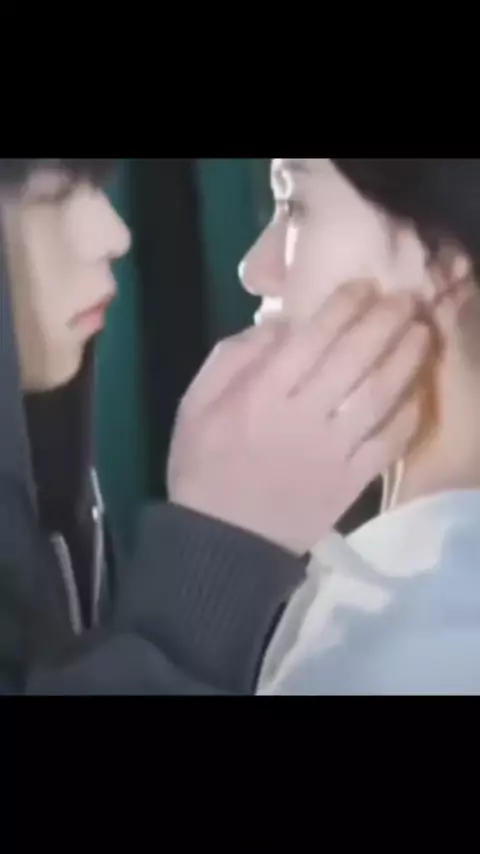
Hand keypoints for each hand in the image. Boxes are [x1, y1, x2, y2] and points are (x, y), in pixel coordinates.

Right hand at [167, 281, 430, 554]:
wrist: (222, 540)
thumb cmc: (204, 464)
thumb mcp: (196, 403)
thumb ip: (235, 357)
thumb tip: (281, 324)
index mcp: (261, 394)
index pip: (313, 337)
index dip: (344, 305)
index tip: (364, 286)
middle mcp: (301, 417)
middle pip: (354, 359)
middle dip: (385, 322)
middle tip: (405, 300)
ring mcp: (331, 452)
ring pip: (379, 397)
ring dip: (405, 361)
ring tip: (421, 334)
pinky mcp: (350, 482)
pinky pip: (388, 444)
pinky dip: (407, 416)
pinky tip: (417, 392)